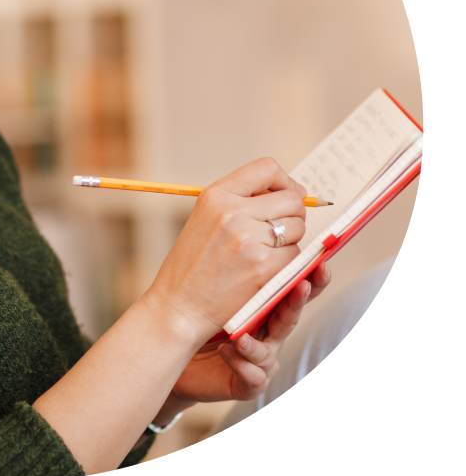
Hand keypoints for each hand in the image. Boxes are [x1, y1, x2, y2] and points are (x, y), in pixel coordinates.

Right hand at [146, 158, 308, 341]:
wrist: (178, 306)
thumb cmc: (192, 265)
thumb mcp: (205, 218)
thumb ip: (239, 201)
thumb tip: (288, 191)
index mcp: (216, 195)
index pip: (267, 169)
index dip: (285, 181)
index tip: (287, 194)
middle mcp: (232, 212)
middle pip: (291, 199)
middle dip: (294, 213)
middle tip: (281, 229)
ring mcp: (249, 239)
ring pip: (297, 227)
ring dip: (290, 240)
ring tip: (265, 252)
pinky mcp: (263, 267)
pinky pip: (295, 255)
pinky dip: (287, 264)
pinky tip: (263, 271)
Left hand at [156, 261, 331, 416]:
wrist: (175, 346)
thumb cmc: (199, 309)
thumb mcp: (217, 274)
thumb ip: (239, 250)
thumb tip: (250, 211)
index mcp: (265, 301)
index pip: (293, 285)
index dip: (308, 272)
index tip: (317, 256)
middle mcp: (269, 329)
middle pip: (291, 315)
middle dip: (299, 299)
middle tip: (304, 283)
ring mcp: (261, 357)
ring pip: (272, 350)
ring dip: (265, 337)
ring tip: (251, 328)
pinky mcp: (246, 381)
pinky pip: (253, 375)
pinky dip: (242, 362)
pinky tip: (229, 350)